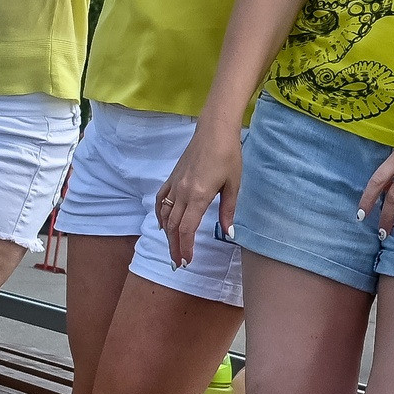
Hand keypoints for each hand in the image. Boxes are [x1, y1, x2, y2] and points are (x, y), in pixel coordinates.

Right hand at [158, 125, 242, 267]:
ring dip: (168, 234)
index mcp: (198, 196)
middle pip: (174, 226)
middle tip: (179, 263)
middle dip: (175, 247)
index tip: (187, 261)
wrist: (215, 130)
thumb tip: (228, 233)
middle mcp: (182, 192)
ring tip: (173, 248)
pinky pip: (160, 200)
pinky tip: (163, 224)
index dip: (185, 247)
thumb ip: (228, 211)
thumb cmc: (228, 155)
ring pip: (165, 215)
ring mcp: (175, 184)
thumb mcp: (233, 185)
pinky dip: (159, 214)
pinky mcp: (172, 178)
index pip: (187, 229)